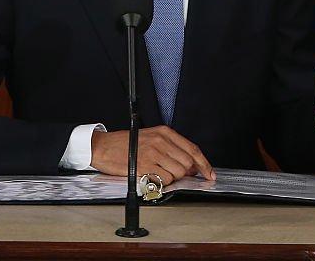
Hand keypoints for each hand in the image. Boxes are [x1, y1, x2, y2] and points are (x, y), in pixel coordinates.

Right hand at [91, 126, 214, 184]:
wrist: (104, 147)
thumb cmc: (127, 144)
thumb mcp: (151, 138)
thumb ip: (171, 148)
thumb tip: (190, 165)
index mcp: (164, 132)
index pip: (192, 149)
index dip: (204, 164)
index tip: (209, 173)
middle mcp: (161, 141)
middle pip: (187, 163)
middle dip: (185, 173)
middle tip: (175, 173)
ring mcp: (153, 153)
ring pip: (178, 173)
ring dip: (173, 178)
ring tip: (159, 173)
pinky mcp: (145, 166)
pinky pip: (165, 180)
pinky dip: (162, 182)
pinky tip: (153, 177)